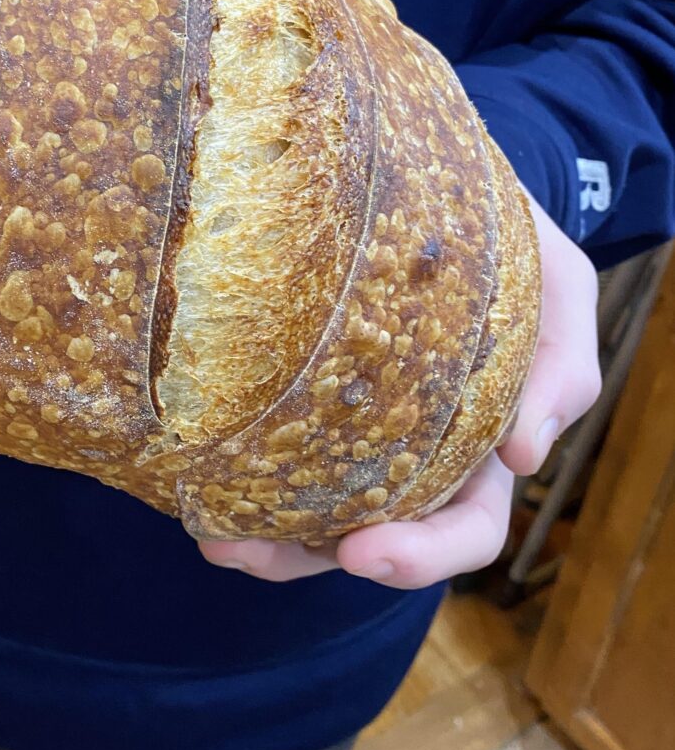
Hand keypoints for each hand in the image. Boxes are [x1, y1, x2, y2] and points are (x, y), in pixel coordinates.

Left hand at [200, 194, 601, 587]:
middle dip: (303, 557)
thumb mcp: (558, 290)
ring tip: (203, 532)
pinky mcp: (302, 396)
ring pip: (304, 509)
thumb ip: (560, 367)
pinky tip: (189, 472)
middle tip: (241, 550)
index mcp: (481, 448)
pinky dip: (231, 470)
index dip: (420, 554)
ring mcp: (351, 433)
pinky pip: (267, 447)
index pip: (464, 527)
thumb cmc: (514, 249)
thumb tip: (526, 457)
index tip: (360, 552)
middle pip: (365, 537)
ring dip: (254, 534)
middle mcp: (412, 458)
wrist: (453, 192)